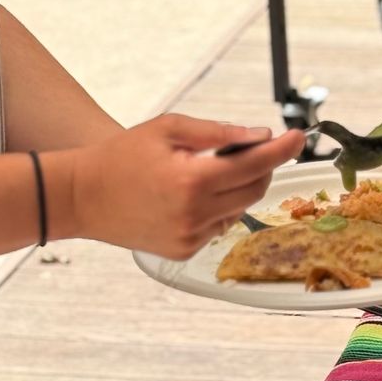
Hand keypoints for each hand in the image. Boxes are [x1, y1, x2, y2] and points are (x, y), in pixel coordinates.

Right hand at [61, 114, 305, 258]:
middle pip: (254, 188)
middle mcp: (195, 214)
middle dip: (260, 166)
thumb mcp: (168, 129)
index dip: (281, 149)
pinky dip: (217, 208)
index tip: (299, 137)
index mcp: (192, 180)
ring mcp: (191, 237)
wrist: (82, 196)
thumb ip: (217, 133)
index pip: (254, 164)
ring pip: (240, 209)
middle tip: (248, 147)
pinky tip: (190, 196)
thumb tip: (260, 135)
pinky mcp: (184, 251)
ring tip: (206, 171)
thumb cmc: (122, 156)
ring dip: (237, 187)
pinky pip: (219, 225)